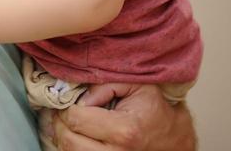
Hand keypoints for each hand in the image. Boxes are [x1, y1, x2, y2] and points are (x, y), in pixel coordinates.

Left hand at [47, 83, 195, 150]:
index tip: (71, 101)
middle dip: (60, 122)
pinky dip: (72, 146)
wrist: (171, 138)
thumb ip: (104, 86)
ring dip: (63, 136)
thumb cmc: (153, 110)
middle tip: (62, 111)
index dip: (67, 108)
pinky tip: (76, 134)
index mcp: (124, 130)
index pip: (77, 119)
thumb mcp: (136, 87)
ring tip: (66, 122)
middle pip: (69, 140)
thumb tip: (80, 97)